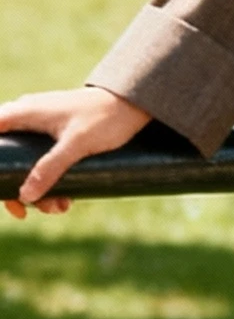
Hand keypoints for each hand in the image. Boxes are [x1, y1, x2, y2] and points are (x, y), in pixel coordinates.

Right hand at [0, 88, 150, 217]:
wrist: (134, 105)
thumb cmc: (105, 117)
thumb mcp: (77, 145)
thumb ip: (51, 168)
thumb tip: (26, 197)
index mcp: (24, 112)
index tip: (0, 187)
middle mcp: (27, 118)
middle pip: (3, 157)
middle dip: (13, 188)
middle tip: (23, 213)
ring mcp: (41, 128)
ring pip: (25, 164)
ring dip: (36, 190)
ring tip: (59, 208)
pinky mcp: (57, 138)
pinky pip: (43, 163)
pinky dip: (50, 183)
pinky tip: (65, 200)